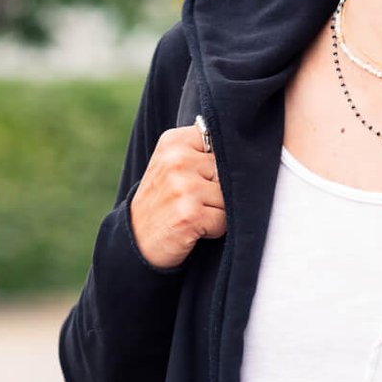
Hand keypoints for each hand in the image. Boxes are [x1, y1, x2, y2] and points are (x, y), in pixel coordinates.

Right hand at [129, 122, 226, 269]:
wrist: (136, 240)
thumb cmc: (164, 200)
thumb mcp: (173, 164)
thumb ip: (203, 151)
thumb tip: (246, 152)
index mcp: (174, 141)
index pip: (221, 141)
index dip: (220, 163)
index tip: (203, 176)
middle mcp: (177, 159)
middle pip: (227, 170)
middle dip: (219, 189)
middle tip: (194, 199)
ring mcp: (182, 186)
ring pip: (228, 196)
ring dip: (218, 210)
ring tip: (193, 213)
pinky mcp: (189, 214)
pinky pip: (224, 219)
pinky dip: (214, 229)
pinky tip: (194, 228)